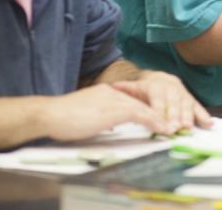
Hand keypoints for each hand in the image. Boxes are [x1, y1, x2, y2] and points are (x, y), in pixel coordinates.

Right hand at [39, 83, 165, 140]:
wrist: (49, 114)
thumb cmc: (61, 118)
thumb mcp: (85, 114)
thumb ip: (99, 115)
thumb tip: (108, 123)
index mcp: (106, 93)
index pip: (131, 101)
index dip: (146, 111)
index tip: (157, 119)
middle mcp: (113, 93)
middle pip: (141, 103)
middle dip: (157, 114)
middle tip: (171, 124)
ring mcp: (115, 100)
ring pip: (144, 108)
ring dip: (160, 119)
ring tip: (171, 129)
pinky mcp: (115, 109)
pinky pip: (140, 115)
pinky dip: (153, 122)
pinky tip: (161, 129)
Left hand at [111, 70, 210, 133]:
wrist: (162, 78)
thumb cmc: (146, 89)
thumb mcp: (134, 87)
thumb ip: (125, 88)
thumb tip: (112, 87)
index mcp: (156, 87)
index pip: (158, 100)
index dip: (159, 111)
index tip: (158, 122)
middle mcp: (172, 89)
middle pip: (174, 103)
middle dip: (174, 116)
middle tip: (174, 128)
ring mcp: (183, 94)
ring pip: (186, 105)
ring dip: (188, 116)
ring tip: (187, 127)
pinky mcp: (191, 100)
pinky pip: (198, 107)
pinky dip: (204, 115)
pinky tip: (208, 124)